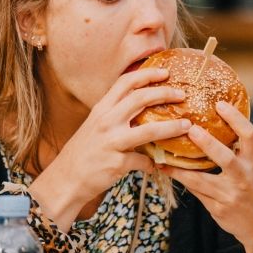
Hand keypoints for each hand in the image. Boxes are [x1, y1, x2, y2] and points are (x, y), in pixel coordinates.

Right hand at [30, 67, 190, 230]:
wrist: (65, 180)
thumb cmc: (83, 152)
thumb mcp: (95, 126)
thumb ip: (115, 114)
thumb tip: (140, 107)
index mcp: (101, 109)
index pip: (125, 82)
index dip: (147, 74)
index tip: (165, 72)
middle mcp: (106, 121)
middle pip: (140, 99)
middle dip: (165, 94)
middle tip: (182, 95)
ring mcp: (112, 142)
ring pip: (149, 130)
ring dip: (172, 127)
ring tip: (187, 125)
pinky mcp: (117, 163)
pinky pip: (144, 161)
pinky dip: (153, 163)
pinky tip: (158, 165)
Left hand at [160, 101, 252, 252]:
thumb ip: (239, 151)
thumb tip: (214, 125)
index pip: (249, 135)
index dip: (235, 118)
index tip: (220, 104)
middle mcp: (243, 178)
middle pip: (224, 157)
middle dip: (206, 143)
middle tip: (189, 129)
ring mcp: (229, 195)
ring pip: (199, 180)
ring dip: (179, 169)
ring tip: (163, 157)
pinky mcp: (218, 209)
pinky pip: (196, 193)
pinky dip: (182, 181)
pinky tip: (169, 172)